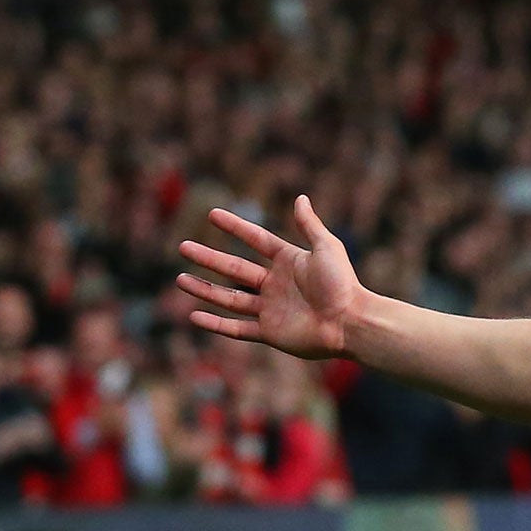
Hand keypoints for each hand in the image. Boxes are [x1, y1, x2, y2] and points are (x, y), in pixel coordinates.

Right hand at [175, 197, 364, 359]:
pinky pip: (237, 328)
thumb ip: (309, 225)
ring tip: (179, 279)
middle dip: (208, 258)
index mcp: (288, 261)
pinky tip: (194, 316)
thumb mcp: (326, 247)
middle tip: (182, 246)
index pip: (256, 240)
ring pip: (229, 297)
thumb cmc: (342, 284)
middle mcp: (276, 284)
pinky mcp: (269, 333)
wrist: (350, 323)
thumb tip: (301, 197)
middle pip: (234, 268)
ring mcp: (270, 309)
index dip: (235, 227)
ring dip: (204, 289)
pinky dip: (216, 324)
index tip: (212, 214)